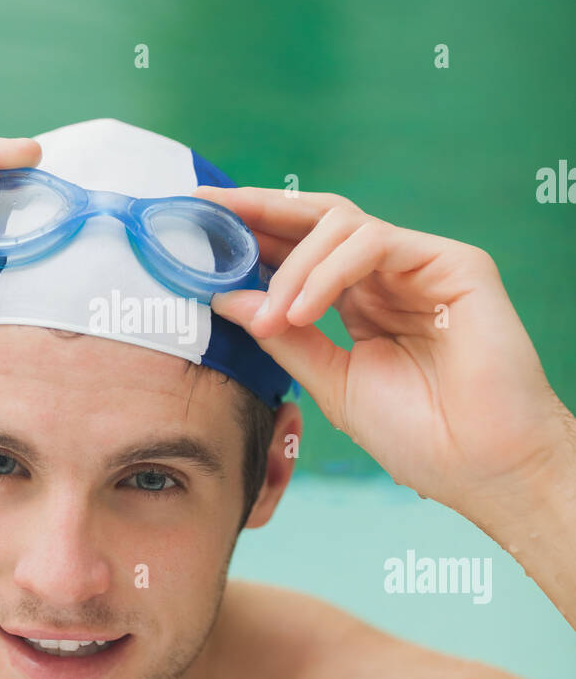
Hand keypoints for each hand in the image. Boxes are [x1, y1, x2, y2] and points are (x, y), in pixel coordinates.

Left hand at [194, 184, 570, 515]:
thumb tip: (225, 299)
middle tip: (207, 213)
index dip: (250, 233)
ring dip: (293, 265)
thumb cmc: (420, 436)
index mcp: (359, 300)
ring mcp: (420, 265)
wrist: (481, 467)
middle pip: (316, 218)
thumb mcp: (331, 384)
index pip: (299, 248)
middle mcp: (388, 274)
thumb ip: (283, 338)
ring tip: (275, 313)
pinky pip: (375, 241)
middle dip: (258, 211)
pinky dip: (328, 270)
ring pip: (341, 225)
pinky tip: (304, 309)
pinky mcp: (453, 262)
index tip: (196, 224)